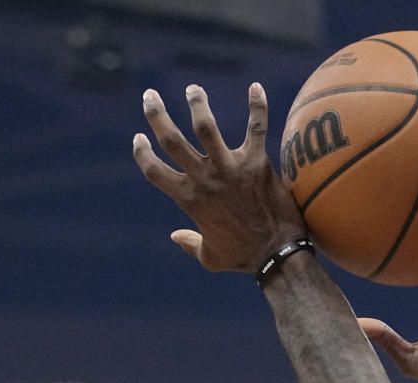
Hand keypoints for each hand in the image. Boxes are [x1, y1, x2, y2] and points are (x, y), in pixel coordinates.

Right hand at [133, 82, 305, 271]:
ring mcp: (230, 170)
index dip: (143, 153)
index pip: (155, 171)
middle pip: (172, 141)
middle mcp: (205, 181)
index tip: (140, 138)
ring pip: (206, 127)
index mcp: (190, 200)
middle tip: (150, 96)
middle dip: (157, 115)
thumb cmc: (243, 259)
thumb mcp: (209, 257)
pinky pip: (256, 127)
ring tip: (193, 91)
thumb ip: (190, 243)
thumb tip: (174, 237)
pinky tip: (255, 87)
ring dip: (197, 104)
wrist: (277, 257)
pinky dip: (257, 106)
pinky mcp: (256, 164)